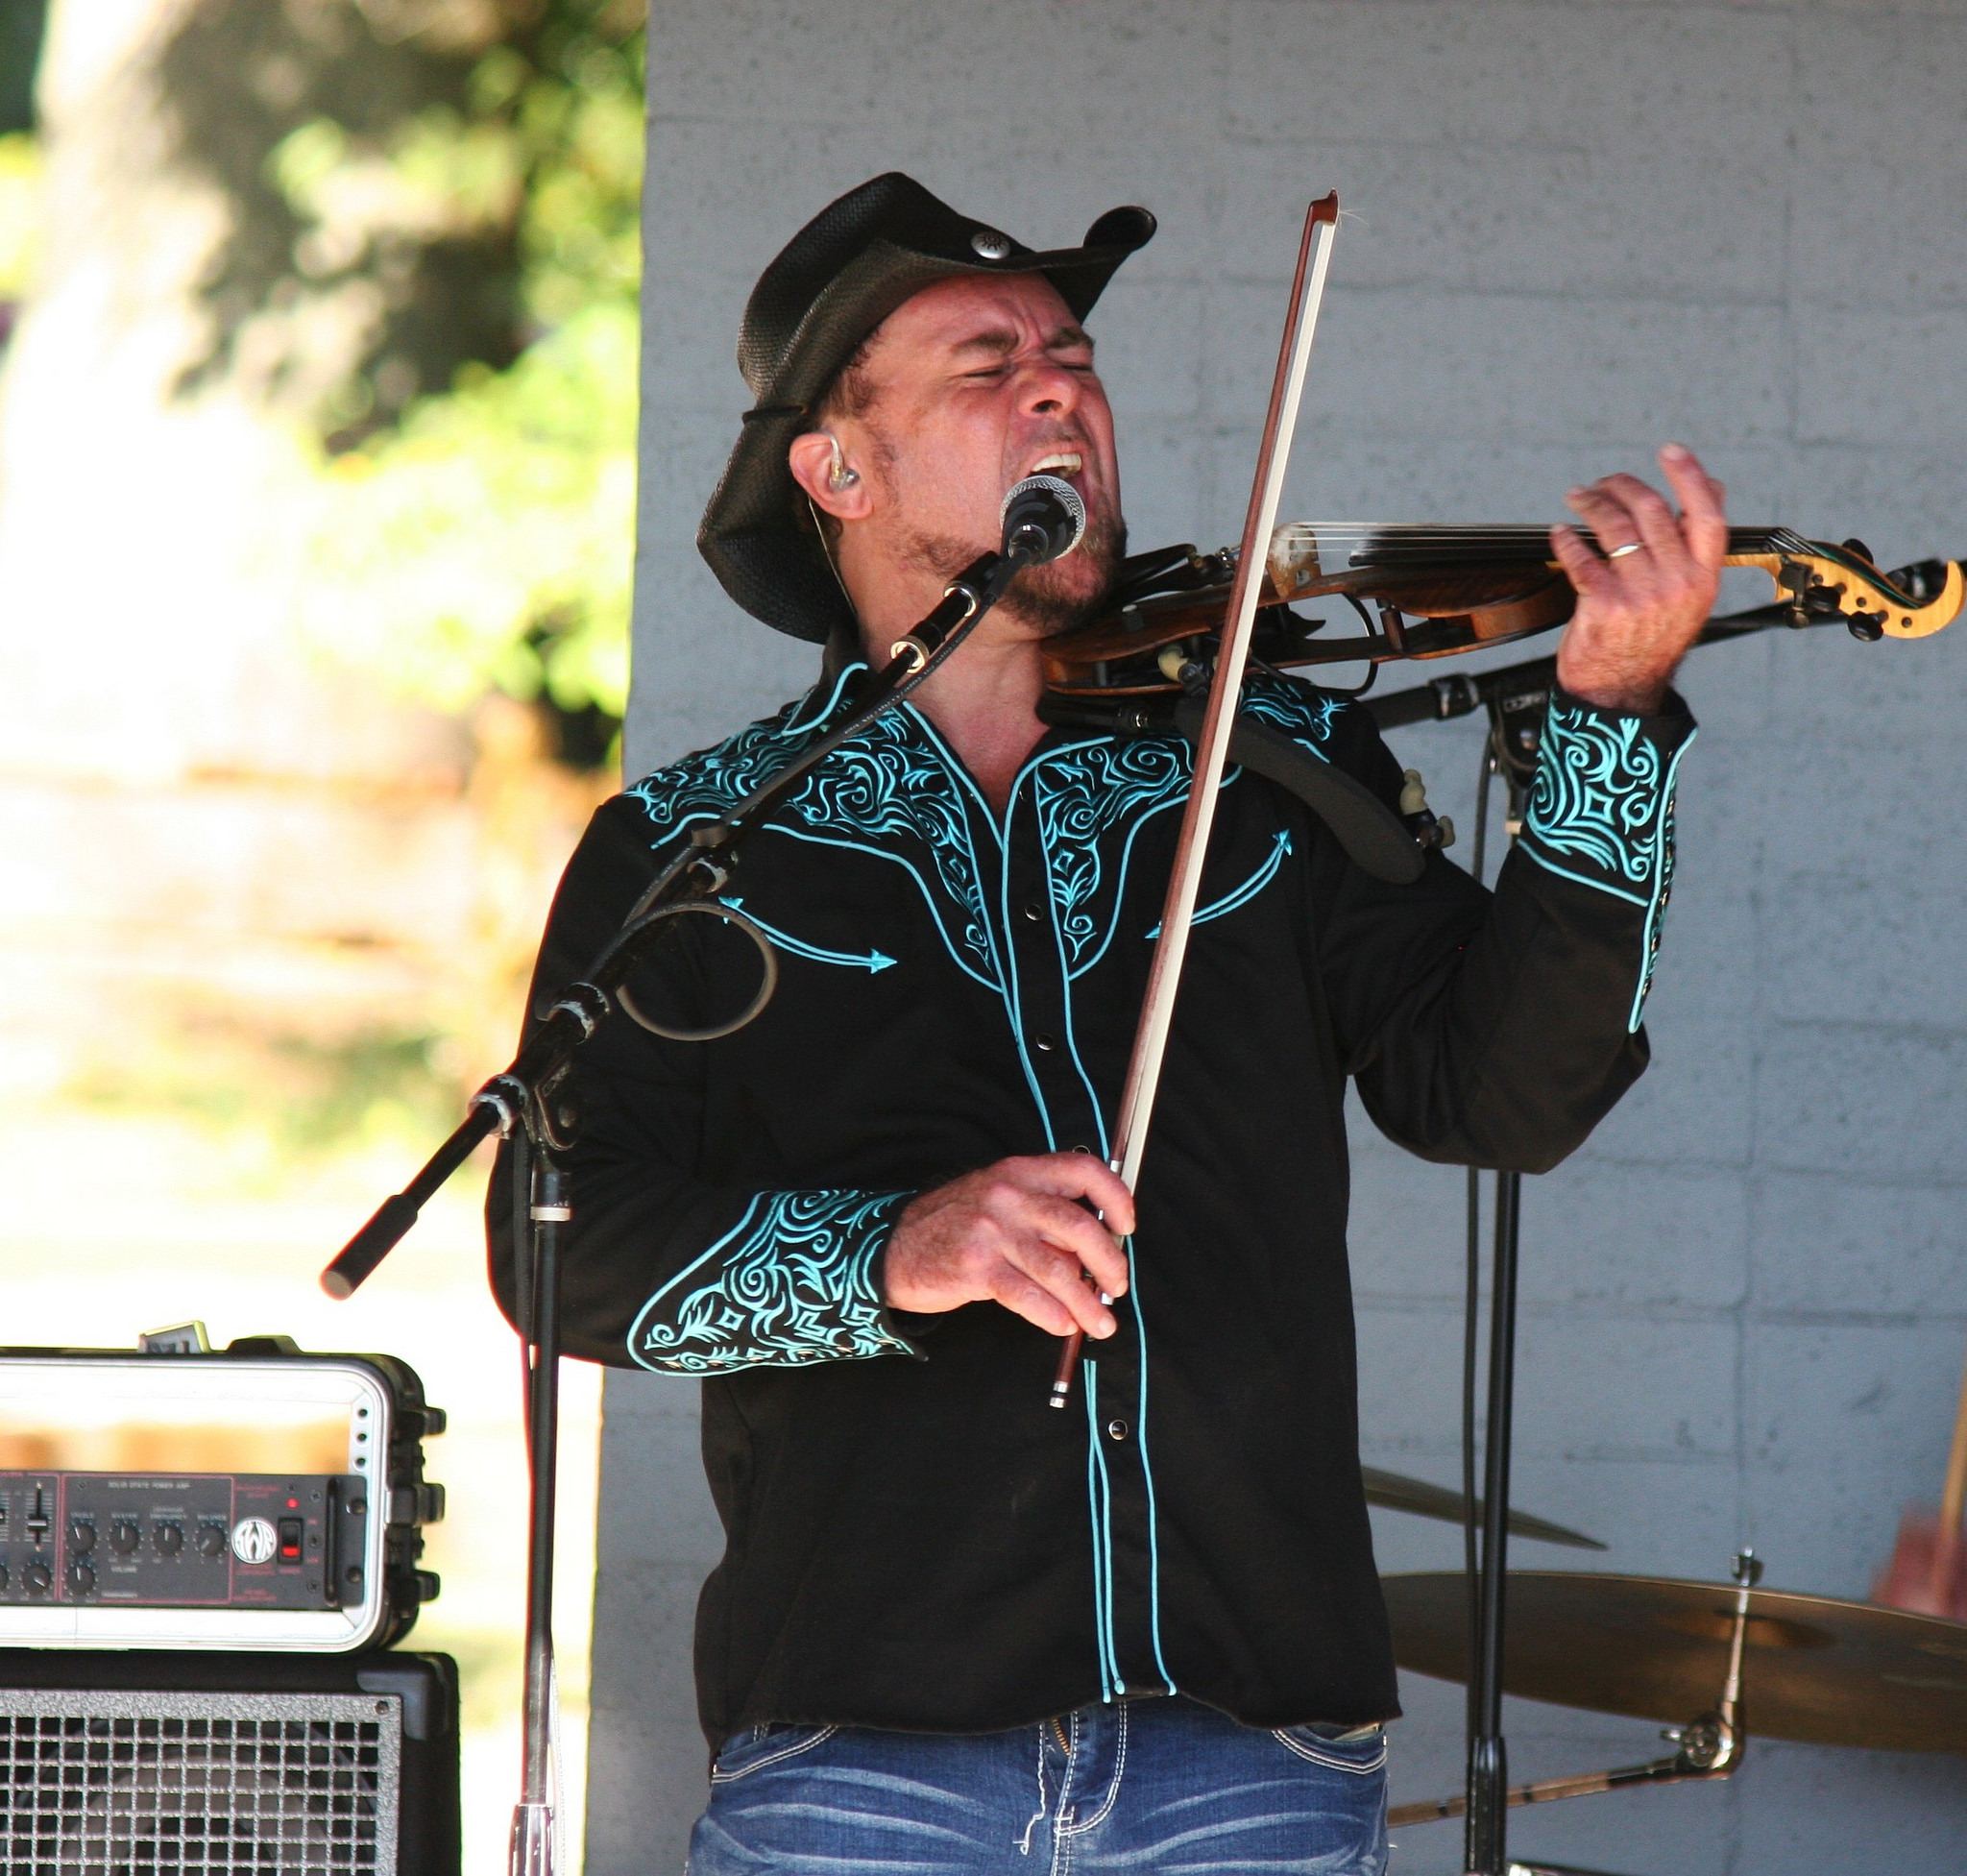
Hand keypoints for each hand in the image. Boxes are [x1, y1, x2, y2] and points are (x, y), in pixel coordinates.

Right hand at [883, 1152, 1134, 1338]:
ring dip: (1087, 1302)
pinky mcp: (976, 1268)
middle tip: (1117, 1285)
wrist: (895, 1247)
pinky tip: (1062, 1324)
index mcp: (1020, 1172)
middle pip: (1079, 1226)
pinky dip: (1052, 1315)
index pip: (1083, 1170)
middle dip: (1109, 1262)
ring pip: (1058, 1269)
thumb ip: (1043, 1217)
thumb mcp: (999, 1201)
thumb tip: (1092, 1255)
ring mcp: (992, 1231)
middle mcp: (1008, 1196)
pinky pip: (1028, 1296)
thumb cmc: (955, 1226)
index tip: (1127, 1227)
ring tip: (1100, 1322)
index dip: (1115, 1197)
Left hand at [1549, 443, 1727, 714]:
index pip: (1707, 514)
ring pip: (1616, 527)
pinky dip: (1567, 538)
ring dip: (1591, 504)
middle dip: (1621, 487)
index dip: (1690, 476)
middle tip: (1601, 484)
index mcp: (1704, 577)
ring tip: (1578, 498)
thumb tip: (1713, 487)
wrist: (1622, 692)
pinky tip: (1561, 532)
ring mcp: (1642, 594)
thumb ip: (1696, 546)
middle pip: (1651, 511)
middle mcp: (1678, 583)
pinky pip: (1582, 557)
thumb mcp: (1689, 595)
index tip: (1670, 451)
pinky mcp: (1605, 604)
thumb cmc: (1650, 641)